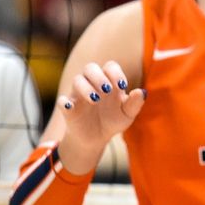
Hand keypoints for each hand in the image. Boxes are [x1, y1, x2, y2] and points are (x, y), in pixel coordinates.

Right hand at [57, 60, 146, 174]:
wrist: (97, 138)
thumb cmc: (113, 120)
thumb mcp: (127, 114)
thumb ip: (135, 103)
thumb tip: (142, 92)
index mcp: (109, 82)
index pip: (110, 67)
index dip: (115, 73)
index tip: (122, 86)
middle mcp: (92, 84)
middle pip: (90, 68)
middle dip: (99, 76)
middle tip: (107, 90)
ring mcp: (79, 95)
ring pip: (77, 80)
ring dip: (86, 87)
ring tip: (96, 99)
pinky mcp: (68, 108)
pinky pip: (62, 101)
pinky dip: (65, 102)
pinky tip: (71, 107)